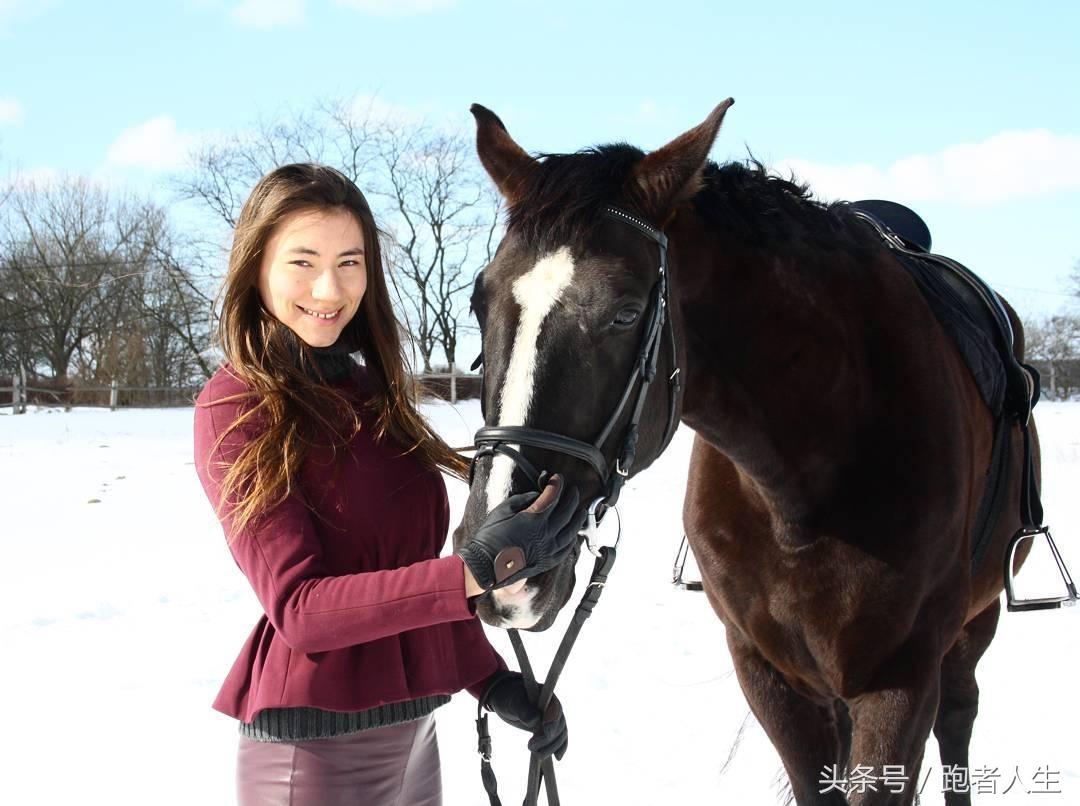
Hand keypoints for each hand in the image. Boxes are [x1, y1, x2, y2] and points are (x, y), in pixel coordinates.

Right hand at [458, 474, 580, 591]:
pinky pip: (566, 549)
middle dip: (571, 498)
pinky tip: (573, 535)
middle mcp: (545, 534)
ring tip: (580, 510)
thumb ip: (523, 500)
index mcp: (534, 519)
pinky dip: (572, 539)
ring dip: (577, 518)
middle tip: (573, 490)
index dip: (557, 484)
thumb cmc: (490, 538)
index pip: (552, 496)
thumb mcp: (503, 510)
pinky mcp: (547, 562)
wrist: (485, 565)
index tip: (558, 478)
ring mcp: (548, 550)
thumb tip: (536, 496)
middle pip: (566, 512)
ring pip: (571, 531)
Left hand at [481, 671, 567, 759]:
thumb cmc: (510, 699)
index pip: (555, 710)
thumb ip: (524, 710)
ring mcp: (553, 719)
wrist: (507, 701)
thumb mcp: (513, 703)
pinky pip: (558, 739)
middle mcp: (554, 708)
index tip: (546, 732)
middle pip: (558, 725)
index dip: (553, 722)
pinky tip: (557, 757)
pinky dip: (559, 748)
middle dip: (548, 739)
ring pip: (560, 735)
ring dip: (551, 747)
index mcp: (547, 697)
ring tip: (538, 755)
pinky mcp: (550, 730)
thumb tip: (536, 720)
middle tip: (530, 747)